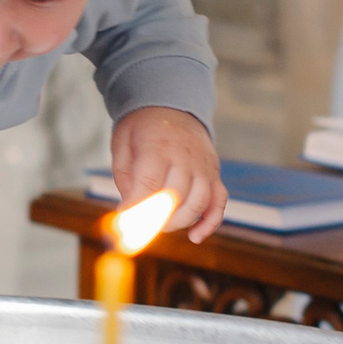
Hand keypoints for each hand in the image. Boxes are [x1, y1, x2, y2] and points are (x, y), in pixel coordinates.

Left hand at [109, 107, 226, 242]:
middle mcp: (185, 156)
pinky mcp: (214, 173)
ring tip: (160, 226)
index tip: (124, 222)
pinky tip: (195, 236)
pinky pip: (219, 202)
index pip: (149, 183)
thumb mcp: (123, 145)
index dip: (136, 207)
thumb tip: (129, 212)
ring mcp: (204, 165)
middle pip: (176, 196)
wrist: (171, 106)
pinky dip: (210, 222)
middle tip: (140, 227)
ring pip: (199, 202)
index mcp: (158, 146)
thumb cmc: (142, 130)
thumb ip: (126, 178)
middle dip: (156, 219)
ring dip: (178, 222)